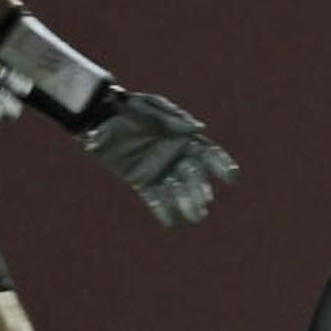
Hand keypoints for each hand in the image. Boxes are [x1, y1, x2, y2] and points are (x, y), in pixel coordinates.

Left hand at [81, 91, 240, 226]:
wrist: (98, 116)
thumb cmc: (127, 108)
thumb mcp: (148, 108)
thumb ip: (172, 118)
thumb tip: (199, 128)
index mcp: (183, 137)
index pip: (208, 153)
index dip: (222, 165)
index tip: (232, 178)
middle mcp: (175, 156)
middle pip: (194, 176)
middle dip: (200, 190)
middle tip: (204, 203)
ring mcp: (159, 170)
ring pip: (178, 190)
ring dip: (187, 203)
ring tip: (195, 217)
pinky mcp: (142, 181)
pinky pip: (155, 198)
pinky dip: (163, 210)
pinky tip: (172, 221)